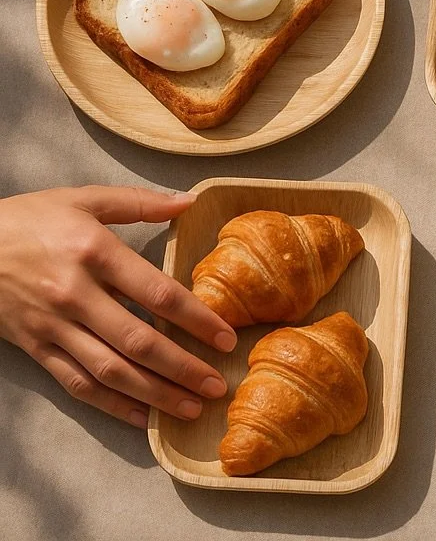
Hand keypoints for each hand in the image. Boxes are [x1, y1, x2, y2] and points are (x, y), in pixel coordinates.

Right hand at [0, 186, 236, 426]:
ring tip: (191, 407)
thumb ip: (140, 202)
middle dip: (183, 366)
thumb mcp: (84, 198)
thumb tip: (189, 201)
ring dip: (154, 393)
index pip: (157, 293)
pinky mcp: (35, 348)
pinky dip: (111, 405)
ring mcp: (53, 326)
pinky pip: (77, 384)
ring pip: (110, 370)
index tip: (226, 337)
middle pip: (138, 340)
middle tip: (217, 385)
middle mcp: (75, 295)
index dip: (196, 318)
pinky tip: (142, 417)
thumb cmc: (30, 218)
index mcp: (94, 252)